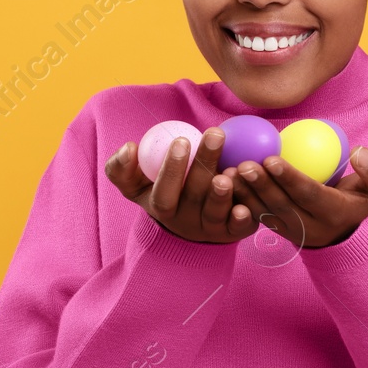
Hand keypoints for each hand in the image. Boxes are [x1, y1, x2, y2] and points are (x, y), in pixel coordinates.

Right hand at [103, 127, 255, 243]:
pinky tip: (245, 205)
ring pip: (215, 214)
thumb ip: (122, 167)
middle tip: (215, 134)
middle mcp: (185, 222)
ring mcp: (209, 229)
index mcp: (161, 207)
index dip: (171, 169)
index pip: (162, 192)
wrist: (192, 222)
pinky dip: (242, 217)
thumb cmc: (163, 191)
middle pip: (193, 197)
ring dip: (221, 194)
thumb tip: (129, 148)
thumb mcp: (137, 183)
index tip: (181, 140)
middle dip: (203, 164)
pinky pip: (238, 228)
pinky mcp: (233, 233)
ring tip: (228, 172)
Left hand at [230, 145, 367, 248]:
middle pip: (281, 205)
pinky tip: (225, 182)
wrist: (346, 228)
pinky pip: (255, 216)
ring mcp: (291, 232)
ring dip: (244, 194)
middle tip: (243, 164)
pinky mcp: (277, 230)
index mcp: (334, 214)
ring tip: (228, 173)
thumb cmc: (362, 198)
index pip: (308, 195)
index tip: (272, 157)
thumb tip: (358, 152)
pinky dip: (239, 200)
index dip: (289, 177)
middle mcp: (310, 228)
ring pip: (264, 213)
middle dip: (261, 185)